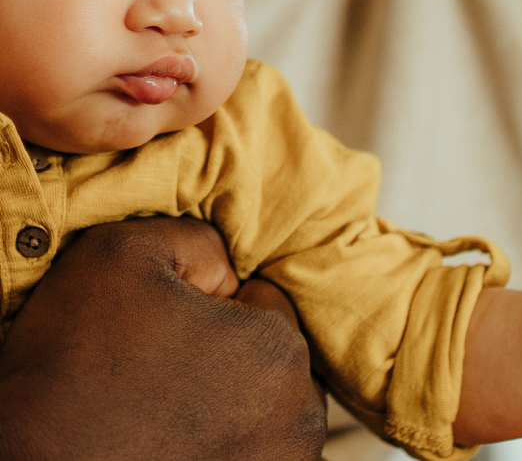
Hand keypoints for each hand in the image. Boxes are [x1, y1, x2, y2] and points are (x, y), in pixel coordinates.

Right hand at [0, 217, 325, 460]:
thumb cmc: (68, 371)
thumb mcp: (123, 253)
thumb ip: (198, 238)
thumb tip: (228, 270)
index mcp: (280, 351)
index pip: (263, 301)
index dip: (210, 305)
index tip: (163, 329)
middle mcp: (299, 421)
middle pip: (269, 358)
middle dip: (224, 356)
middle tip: (156, 373)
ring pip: (261, 410)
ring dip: (224, 407)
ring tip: (157, 415)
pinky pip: (245, 452)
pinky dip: (214, 448)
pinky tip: (162, 445)